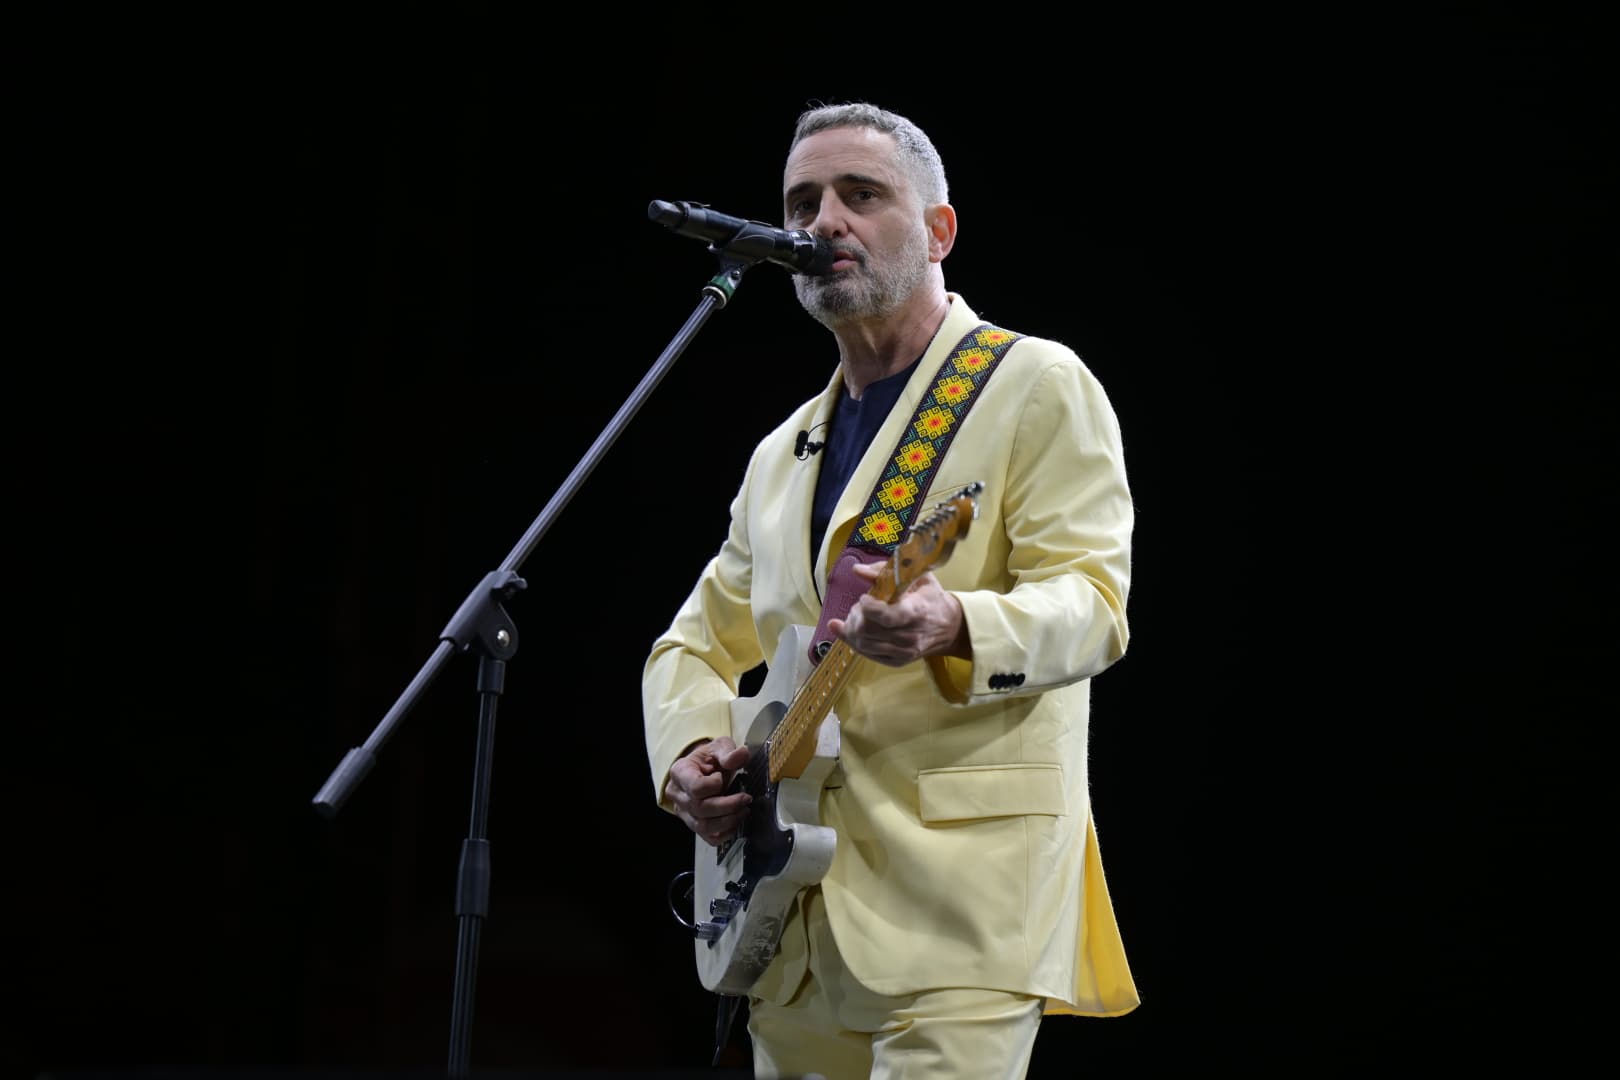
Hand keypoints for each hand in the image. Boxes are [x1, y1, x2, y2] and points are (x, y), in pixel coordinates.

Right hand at [665, 736, 751, 846]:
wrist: (703, 768)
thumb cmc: (709, 758)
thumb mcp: (718, 747)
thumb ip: (728, 752)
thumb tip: (742, 755)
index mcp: (680, 773)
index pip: (695, 787)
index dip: (714, 785)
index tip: (721, 775)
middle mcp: (678, 795)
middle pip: (700, 809)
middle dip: (727, 806)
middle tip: (745, 799)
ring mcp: (684, 813)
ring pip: (703, 826)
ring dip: (727, 821)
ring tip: (743, 811)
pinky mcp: (694, 824)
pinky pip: (708, 837)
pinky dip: (724, 834)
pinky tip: (736, 822)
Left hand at [827, 561, 969, 665]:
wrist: (950, 627)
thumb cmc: (931, 597)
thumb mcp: (917, 576)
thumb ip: (885, 571)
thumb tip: (856, 570)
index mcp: (916, 611)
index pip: (885, 616)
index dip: (867, 607)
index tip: (864, 597)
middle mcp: (910, 635)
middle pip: (868, 630)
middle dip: (856, 615)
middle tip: (859, 606)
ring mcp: (904, 651)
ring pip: (864, 644)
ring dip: (852, 628)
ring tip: (856, 616)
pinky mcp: (898, 661)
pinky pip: (867, 654)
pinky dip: (854, 641)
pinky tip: (851, 629)